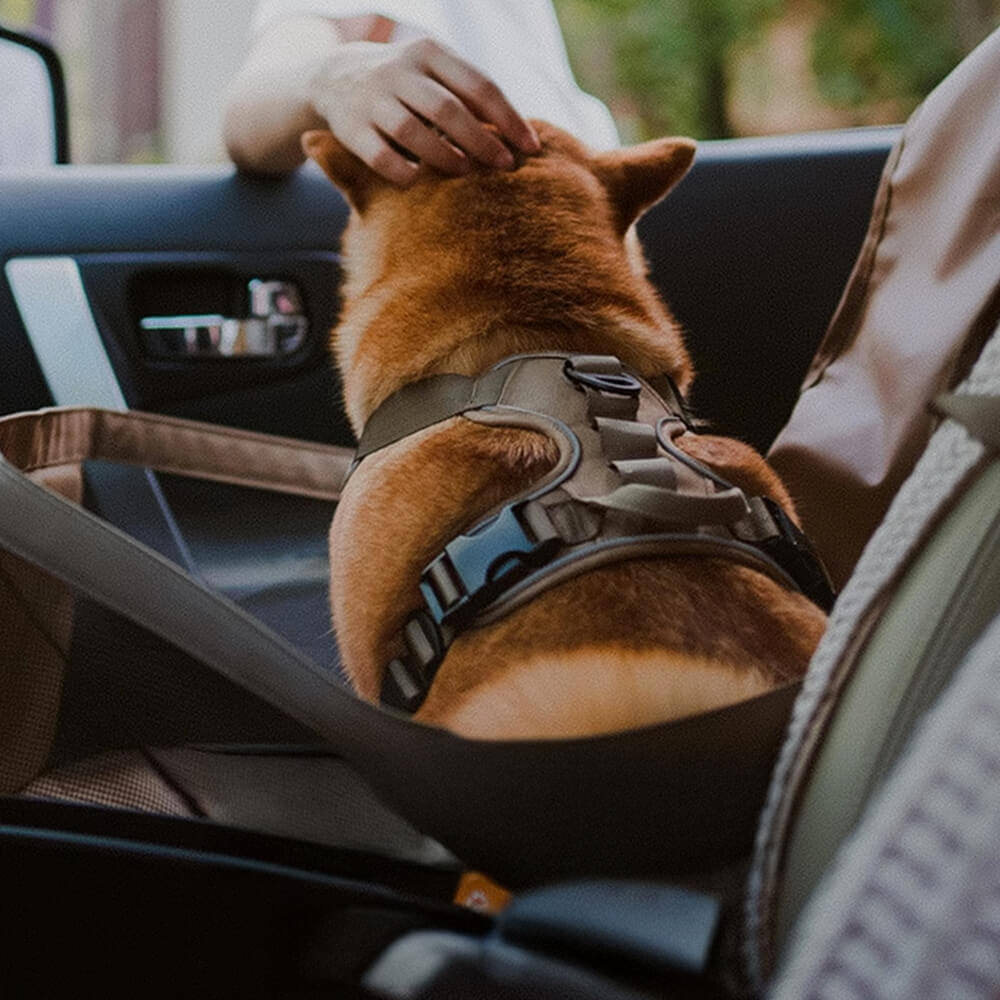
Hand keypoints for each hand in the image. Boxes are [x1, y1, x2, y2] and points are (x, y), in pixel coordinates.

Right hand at [308, 37, 540, 185]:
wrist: (333, 76)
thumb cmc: (406, 83)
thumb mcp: (436, 72)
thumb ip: (471, 94)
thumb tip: (519, 134)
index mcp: (430, 52)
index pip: (479, 85)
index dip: (509, 119)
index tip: (531, 148)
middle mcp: (399, 71)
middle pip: (449, 110)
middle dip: (482, 142)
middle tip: (505, 167)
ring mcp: (372, 98)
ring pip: (412, 132)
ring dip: (444, 157)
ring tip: (465, 172)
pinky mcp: (350, 127)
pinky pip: (380, 157)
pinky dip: (403, 172)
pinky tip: (419, 182)